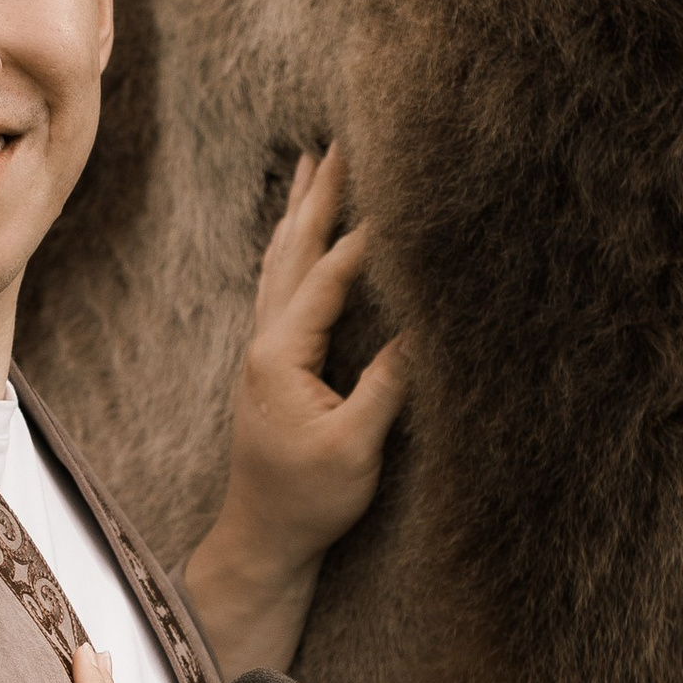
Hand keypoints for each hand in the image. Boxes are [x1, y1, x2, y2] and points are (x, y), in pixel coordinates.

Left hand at [183, 144, 408, 678]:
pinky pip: (278, 287)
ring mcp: (260, 353)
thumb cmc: (307, 500)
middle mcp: (262, 345)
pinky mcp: (267, 367)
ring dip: (298, 213)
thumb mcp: (354, 448)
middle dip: (317, 197)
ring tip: (310, 166)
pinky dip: (290, 249)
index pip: (326, 279)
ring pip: (278, 264)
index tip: (395, 193)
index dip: (362, 236)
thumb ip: (385, 387)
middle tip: (336, 143)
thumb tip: (421, 331)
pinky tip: (296, 237)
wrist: (261, 539)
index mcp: (279, 356)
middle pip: (291, 253)